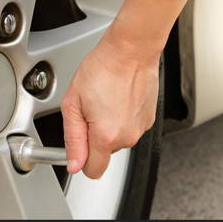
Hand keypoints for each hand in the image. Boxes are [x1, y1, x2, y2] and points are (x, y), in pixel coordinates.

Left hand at [61, 31, 159, 177]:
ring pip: (118, 139)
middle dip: (95, 137)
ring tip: (106, 101)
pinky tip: (119, 98)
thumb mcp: (73, 103)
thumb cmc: (102, 69)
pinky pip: (130, 127)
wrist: (130, 51)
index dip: (82, 160)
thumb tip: (74, 164)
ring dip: (110, 126)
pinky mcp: (149, 119)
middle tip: (90, 110)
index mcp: (106, 136)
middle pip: (105, 153)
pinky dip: (123, 118)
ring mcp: (140, 128)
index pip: (93, 170)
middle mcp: (127, 137)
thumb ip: (73, 139)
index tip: (79, 144)